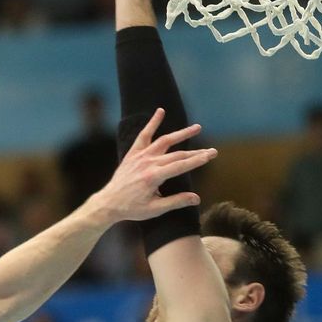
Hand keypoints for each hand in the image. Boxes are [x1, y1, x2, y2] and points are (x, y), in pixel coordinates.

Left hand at [88, 108, 214, 223]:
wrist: (108, 203)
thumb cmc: (132, 209)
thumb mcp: (155, 209)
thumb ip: (176, 202)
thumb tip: (196, 198)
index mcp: (153, 177)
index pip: (181, 165)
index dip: (198, 160)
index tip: (212, 154)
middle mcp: (147, 163)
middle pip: (177, 154)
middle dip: (196, 153)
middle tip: (212, 151)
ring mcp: (140, 156)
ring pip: (164, 141)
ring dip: (181, 134)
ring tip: (197, 128)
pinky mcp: (133, 154)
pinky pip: (144, 135)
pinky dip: (152, 123)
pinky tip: (160, 111)